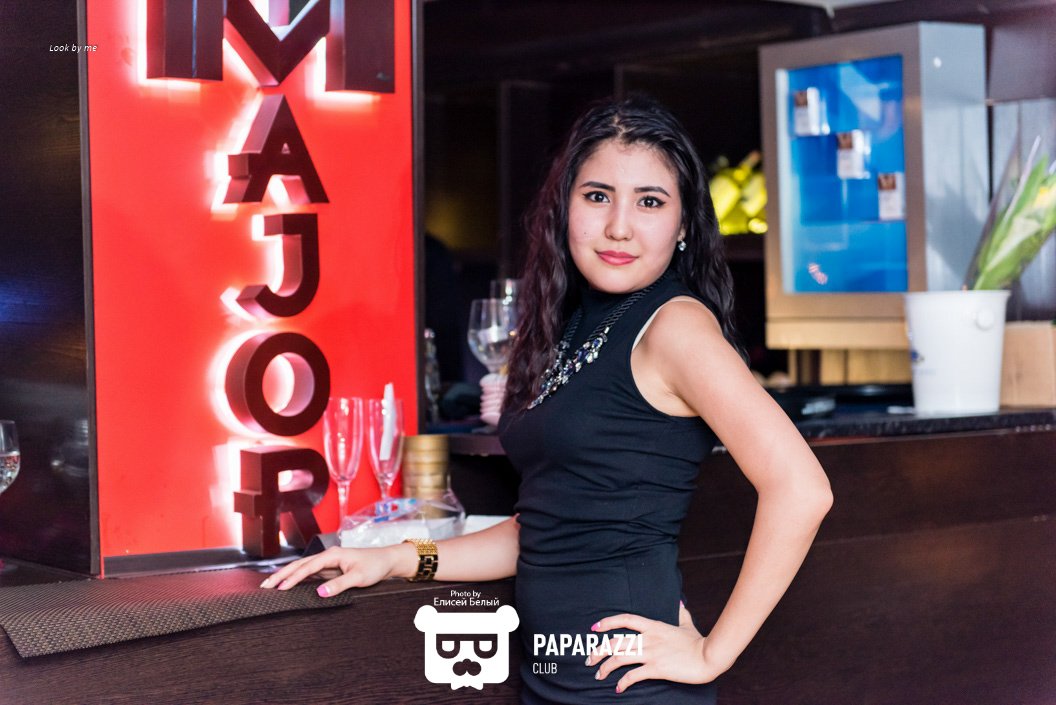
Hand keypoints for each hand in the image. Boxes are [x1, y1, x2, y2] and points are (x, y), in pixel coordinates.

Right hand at [258, 545, 405, 596]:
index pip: (308, 567)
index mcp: (332, 555)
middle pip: (300, 565)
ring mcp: (328, 563)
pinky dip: (298, 579)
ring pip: (303, 569)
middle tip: (265, 586)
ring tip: (271, 586)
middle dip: (282, 574)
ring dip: (287, 576)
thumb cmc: (374, 566)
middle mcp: (328, 557)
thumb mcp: (359, 578)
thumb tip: (320, 592)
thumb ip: (340, 585)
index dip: (293, 578)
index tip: (280, 588)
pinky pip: (310, 574)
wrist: (387, 561)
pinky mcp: (330, 569)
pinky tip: (289, 585)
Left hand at [585, 603, 730, 693]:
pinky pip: (634, 675)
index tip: (594, 627)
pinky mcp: (656, 668)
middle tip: (589, 659)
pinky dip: (623, 682)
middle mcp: (648, 638)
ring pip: (619, 658)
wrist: (708, 655)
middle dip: (598, 651)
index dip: (607, 622)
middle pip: (615, 642)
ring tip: (598, 675)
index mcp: (653, 626)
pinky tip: (618, 688)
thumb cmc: (698, 641)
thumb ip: (680, 613)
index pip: (625, 619)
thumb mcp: (686, 624)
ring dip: (605, 667)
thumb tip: (679, 601)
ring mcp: (651, 653)